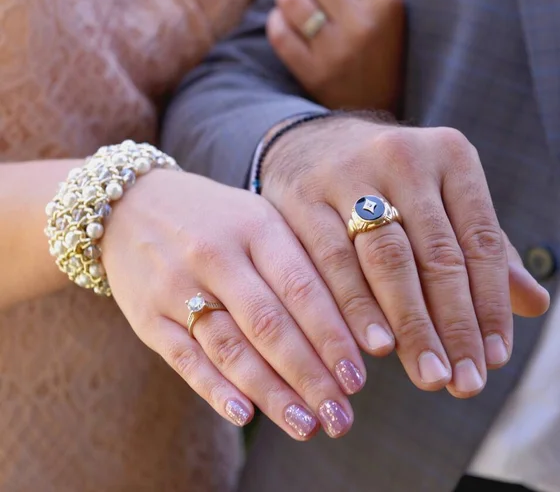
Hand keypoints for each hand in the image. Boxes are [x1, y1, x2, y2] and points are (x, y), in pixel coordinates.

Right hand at [100, 170, 365, 438]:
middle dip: (310, 376)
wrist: (129, 206)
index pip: (301, 288)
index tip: (358, 377)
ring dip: (271, 392)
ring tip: (306, 425)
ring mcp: (176, 286)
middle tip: (340, 416)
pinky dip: (216, 389)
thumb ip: (299, 260)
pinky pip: (185, 358)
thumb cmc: (215, 218)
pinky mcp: (148, 316)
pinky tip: (245, 414)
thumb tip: (349, 322)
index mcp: (255, 225)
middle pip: (270, 325)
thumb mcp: (259, 218)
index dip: (332, 336)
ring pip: (230, 348)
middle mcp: (215, 255)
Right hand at [260, 116, 549, 398]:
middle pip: (437, 256)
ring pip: (388, 261)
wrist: (312, 145)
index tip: (495, 359)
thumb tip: (534, 304)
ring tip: (427, 374)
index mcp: (450, 155)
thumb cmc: (389, 184)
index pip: (481, 242)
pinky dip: (357, 307)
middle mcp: (404, 156)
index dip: (491, 305)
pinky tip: (374, 346)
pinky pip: (334, 261)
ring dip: (410, 324)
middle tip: (464, 383)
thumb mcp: (441, 200)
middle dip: (453, 326)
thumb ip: (481, 249)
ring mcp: (350, 174)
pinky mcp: (305, 198)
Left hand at [268, 0, 403, 110]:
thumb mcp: (390, 9)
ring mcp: (336, 51)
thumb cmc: (381, 48)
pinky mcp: (314, 74)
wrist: (377, 108)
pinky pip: (280, 34)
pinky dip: (277, 22)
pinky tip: (284, 21)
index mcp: (386, 2)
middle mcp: (362, 25)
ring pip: (291, 0)